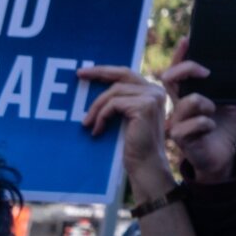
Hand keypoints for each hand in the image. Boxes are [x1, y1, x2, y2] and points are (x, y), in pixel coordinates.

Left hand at [77, 65, 174, 198]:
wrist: (145, 164)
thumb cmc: (133, 145)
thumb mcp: (125, 118)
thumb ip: (120, 102)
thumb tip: (96, 89)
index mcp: (152, 91)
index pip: (126, 74)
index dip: (106, 71)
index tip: (85, 72)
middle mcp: (156, 90)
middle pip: (122, 74)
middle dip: (99, 72)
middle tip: (79, 74)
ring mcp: (152, 97)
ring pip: (115, 91)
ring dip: (96, 107)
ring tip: (86, 124)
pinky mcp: (145, 106)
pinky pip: (114, 104)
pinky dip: (101, 116)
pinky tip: (97, 130)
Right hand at [160, 49, 235, 180]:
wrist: (224, 157)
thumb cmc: (226, 128)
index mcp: (191, 93)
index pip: (179, 70)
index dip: (180, 54)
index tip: (188, 38)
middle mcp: (180, 104)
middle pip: (169, 78)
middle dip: (186, 68)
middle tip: (207, 71)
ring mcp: (178, 121)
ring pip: (184, 102)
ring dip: (204, 103)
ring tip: (214, 110)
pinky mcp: (180, 138)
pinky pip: (190, 125)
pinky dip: (205, 123)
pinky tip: (211, 127)